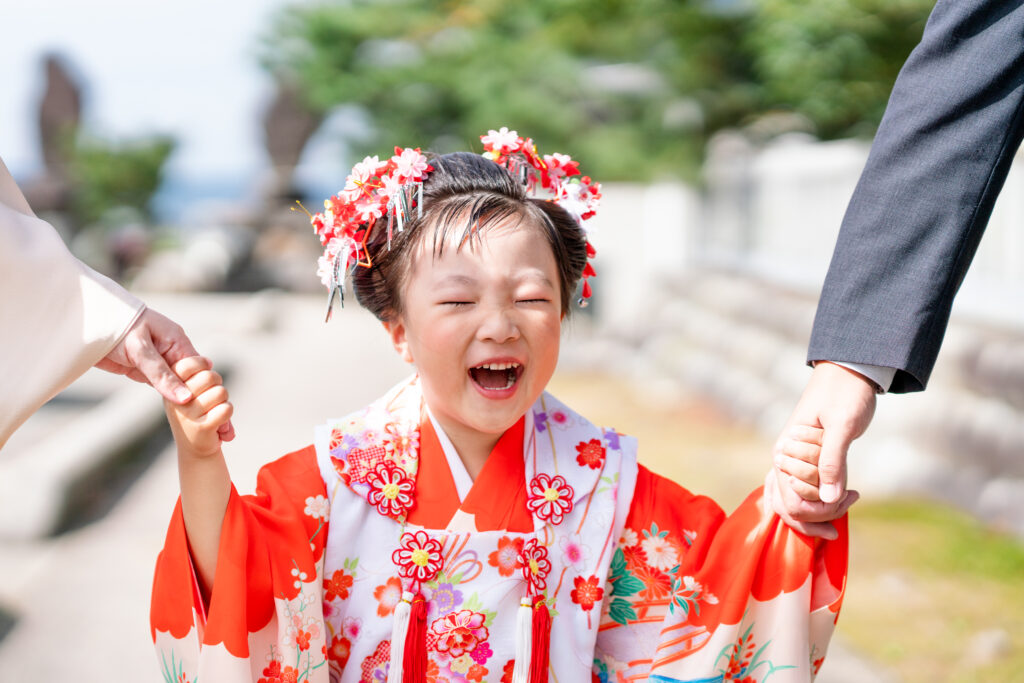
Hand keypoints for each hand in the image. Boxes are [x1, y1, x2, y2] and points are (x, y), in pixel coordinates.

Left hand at [96, 307, 234, 441]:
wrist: (88, 321)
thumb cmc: (118, 327)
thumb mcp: (141, 351)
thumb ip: (162, 375)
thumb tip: (187, 399)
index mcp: (179, 342)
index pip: (202, 372)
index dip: (211, 394)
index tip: (221, 416)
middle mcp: (175, 353)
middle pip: (199, 384)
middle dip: (212, 408)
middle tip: (225, 433)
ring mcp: (163, 364)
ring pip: (185, 390)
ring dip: (199, 410)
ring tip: (216, 433)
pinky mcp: (149, 373)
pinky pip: (169, 391)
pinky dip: (181, 405)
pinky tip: (193, 422)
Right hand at [164, 356, 233, 458]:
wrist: (195, 450)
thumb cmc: (197, 414)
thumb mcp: (189, 393)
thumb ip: (196, 376)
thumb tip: (207, 362)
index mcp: (170, 389)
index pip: (186, 365)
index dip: (202, 364)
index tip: (207, 370)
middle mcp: (175, 401)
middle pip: (209, 376)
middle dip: (217, 383)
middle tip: (213, 395)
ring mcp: (188, 415)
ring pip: (220, 392)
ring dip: (224, 400)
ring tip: (215, 410)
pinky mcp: (202, 427)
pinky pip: (226, 409)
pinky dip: (228, 412)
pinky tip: (220, 420)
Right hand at [768, 362, 875, 534]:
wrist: (849, 372)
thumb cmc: (845, 394)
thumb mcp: (842, 426)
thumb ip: (833, 462)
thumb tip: (829, 499)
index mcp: (784, 452)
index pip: (792, 503)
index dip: (821, 510)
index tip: (852, 495)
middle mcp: (783, 461)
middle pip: (793, 509)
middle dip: (824, 513)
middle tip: (854, 496)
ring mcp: (793, 463)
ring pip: (798, 504)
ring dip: (825, 509)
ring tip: (852, 496)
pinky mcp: (807, 462)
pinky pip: (806, 493)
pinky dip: (824, 501)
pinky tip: (847, 495)